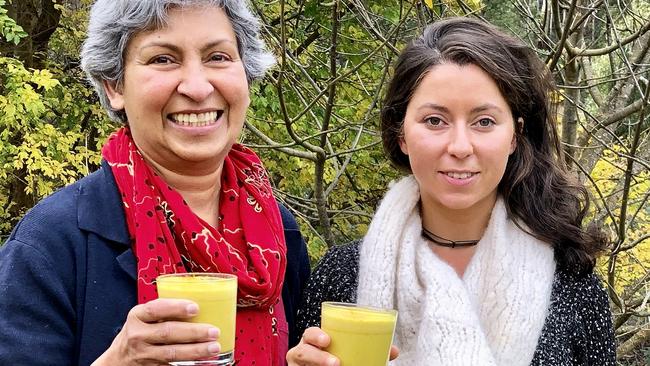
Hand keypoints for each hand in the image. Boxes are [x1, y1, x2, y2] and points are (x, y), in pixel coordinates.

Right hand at [92, 298, 220, 365]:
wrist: (118, 360)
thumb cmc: (139, 332)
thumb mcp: (143, 318)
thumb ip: (164, 311)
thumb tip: (202, 301)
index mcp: (137, 316)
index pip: (156, 309)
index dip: (176, 308)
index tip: (195, 308)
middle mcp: (139, 335)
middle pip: (168, 332)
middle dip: (193, 332)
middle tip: (214, 331)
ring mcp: (145, 354)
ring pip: (173, 353)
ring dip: (196, 350)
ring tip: (214, 347)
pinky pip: (173, 365)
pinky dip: (189, 363)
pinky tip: (204, 361)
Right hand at [286, 327, 399, 365]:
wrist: (327, 365)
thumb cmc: (335, 354)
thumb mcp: (348, 350)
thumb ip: (367, 348)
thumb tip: (393, 351)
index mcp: (314, 341)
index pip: (309, 334)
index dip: (315, 335)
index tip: (328, 340)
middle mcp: (303, 353)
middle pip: (301, 352)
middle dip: (317, 357)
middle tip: (336, 363)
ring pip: (301, 364)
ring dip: (317, 364)